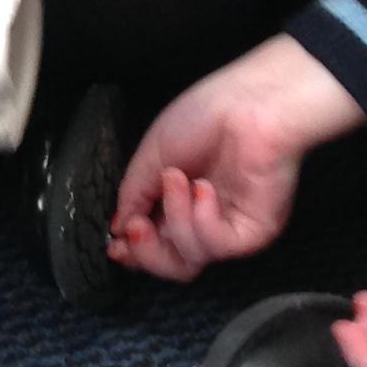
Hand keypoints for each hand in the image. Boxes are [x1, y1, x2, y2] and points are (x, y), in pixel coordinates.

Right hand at [107, 34, 362, 281]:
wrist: (252, 102)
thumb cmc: (207, 114)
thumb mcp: (154, 153)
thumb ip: (133, 193)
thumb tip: (118, 227)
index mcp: (180, 200)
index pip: (155, 242)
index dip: (133, 251)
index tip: (114, 244)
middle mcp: (205, 218)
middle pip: (172, 265)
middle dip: (146, 253)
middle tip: (135, 228)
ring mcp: (229, 226)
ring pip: (190, 262)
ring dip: (174, 219)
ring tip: (176, 179)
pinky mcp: (252, 230)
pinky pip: (216, 246)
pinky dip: (201, 219)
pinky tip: (203, 189)